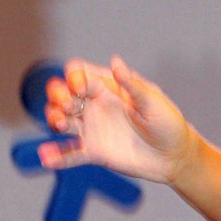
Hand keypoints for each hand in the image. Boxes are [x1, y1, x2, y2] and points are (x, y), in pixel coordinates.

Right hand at [41, 56, 193, 184]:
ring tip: (58, 124)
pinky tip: (46, 158)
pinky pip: (70, 154)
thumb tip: (116, 62)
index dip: (74, 77)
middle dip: (58, 95)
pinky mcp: (94, 152)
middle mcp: (96, 106)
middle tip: (67, 105)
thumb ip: (132, 85)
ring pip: (61, 120)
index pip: (81, 75)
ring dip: (53, 118)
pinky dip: (57, 156)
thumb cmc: (168, 123)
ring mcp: (92, 129)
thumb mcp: (153, 102)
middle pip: (64, 95)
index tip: (79, 87)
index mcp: (109, 88)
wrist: (173, 155)